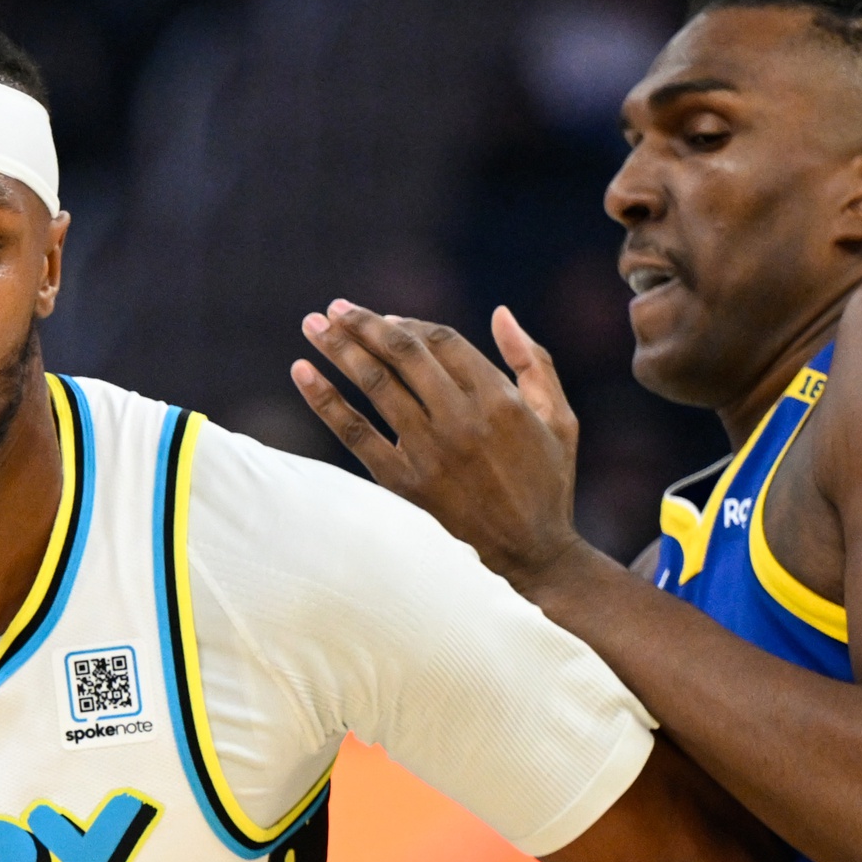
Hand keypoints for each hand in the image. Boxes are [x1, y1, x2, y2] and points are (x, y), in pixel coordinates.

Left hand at [292, 301, 589, 587]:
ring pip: (375, 384)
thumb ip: (533, 361)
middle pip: (402, 354)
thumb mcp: (559, 416)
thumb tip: (500, 313)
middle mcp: (461, 420)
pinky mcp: (405, 482)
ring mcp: (430, 451)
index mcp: (499, 399)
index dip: (408, 324)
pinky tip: (302, 372)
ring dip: (339, 349)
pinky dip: (325, 400)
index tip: (383, 319)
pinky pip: (355, 433)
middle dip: (364, 325)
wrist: (532, 553)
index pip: (441, 342)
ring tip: (313, 325)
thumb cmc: (548, 481)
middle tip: (334, 308)